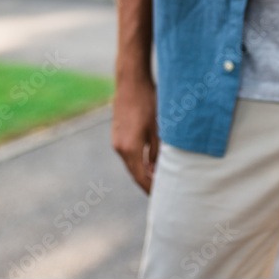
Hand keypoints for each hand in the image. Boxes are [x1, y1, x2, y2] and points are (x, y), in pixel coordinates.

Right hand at [111, 74, 158, 193]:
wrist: (131, 81)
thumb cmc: (149, 102)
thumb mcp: (158, 128)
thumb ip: (158, 151)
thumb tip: (158, 169)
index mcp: (129, 148)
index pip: (140, 177)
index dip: (151, 189)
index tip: (162, 197)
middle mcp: (119, 147)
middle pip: (135, 172)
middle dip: (148, 182)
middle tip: (162, 192)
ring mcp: (116, 140)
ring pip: (131, 163)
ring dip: (144, 170)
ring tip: (159, 178)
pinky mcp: (117, 133)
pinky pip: (129, 153)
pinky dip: (139, 160)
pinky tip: (150, 161)